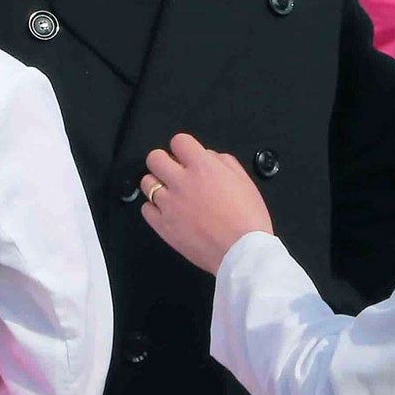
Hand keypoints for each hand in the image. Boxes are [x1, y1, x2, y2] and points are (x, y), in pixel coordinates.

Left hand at [140, 133, 274, 274]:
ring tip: (170, 194)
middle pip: (155, 158)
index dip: (183, 148)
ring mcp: (169, 204)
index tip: (187, 157)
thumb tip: (208, 157)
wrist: (242, 253)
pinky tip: (168, 213)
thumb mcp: (244, 181)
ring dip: (157, 185)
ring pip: (146, 183)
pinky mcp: (162, 226)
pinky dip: (154, 209)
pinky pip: (145, 209)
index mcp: (203, 167)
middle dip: (164, 162)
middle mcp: (182, 182)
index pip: (179, 141)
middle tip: (174, 173)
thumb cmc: (248, 218)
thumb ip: (223, 162)